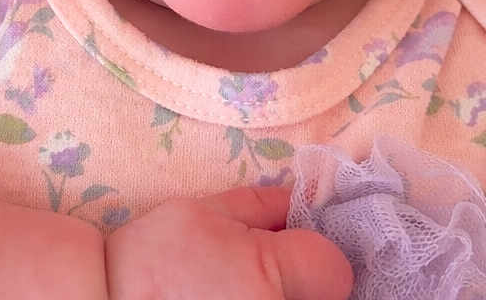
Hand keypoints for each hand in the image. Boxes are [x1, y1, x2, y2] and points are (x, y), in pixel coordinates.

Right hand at [105, 185, 352, 299]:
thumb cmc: (151, 258)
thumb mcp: (204, 211)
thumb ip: (261, 204)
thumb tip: (303, 197)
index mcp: (269, 274)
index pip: (334, 267)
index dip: (312, 255)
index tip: (289, 253)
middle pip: (325, 298)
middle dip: (299, 283)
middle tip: (257, 277)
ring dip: (281, 299)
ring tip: (235, 293)